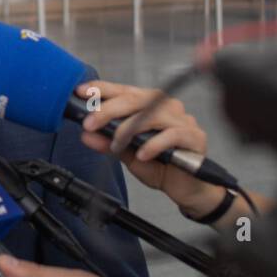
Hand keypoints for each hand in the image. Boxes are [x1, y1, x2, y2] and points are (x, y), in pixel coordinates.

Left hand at [74, 80, 221, 215]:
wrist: (186, 187)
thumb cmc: (159, 165)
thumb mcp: (127, 155)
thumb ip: (108, 143)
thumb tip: (85, 134)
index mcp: (150, 105)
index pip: (124, 91)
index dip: (103, 89)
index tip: (81, 91)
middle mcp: (167, 107)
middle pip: (135, 100)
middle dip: (108, 110)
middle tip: (89, 123)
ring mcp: (183, 120)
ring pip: (151, 115)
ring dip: (128, 130)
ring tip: (116, 145)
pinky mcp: (194, 136)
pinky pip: (172, 135)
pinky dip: (153, 145)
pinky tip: (142, 155)